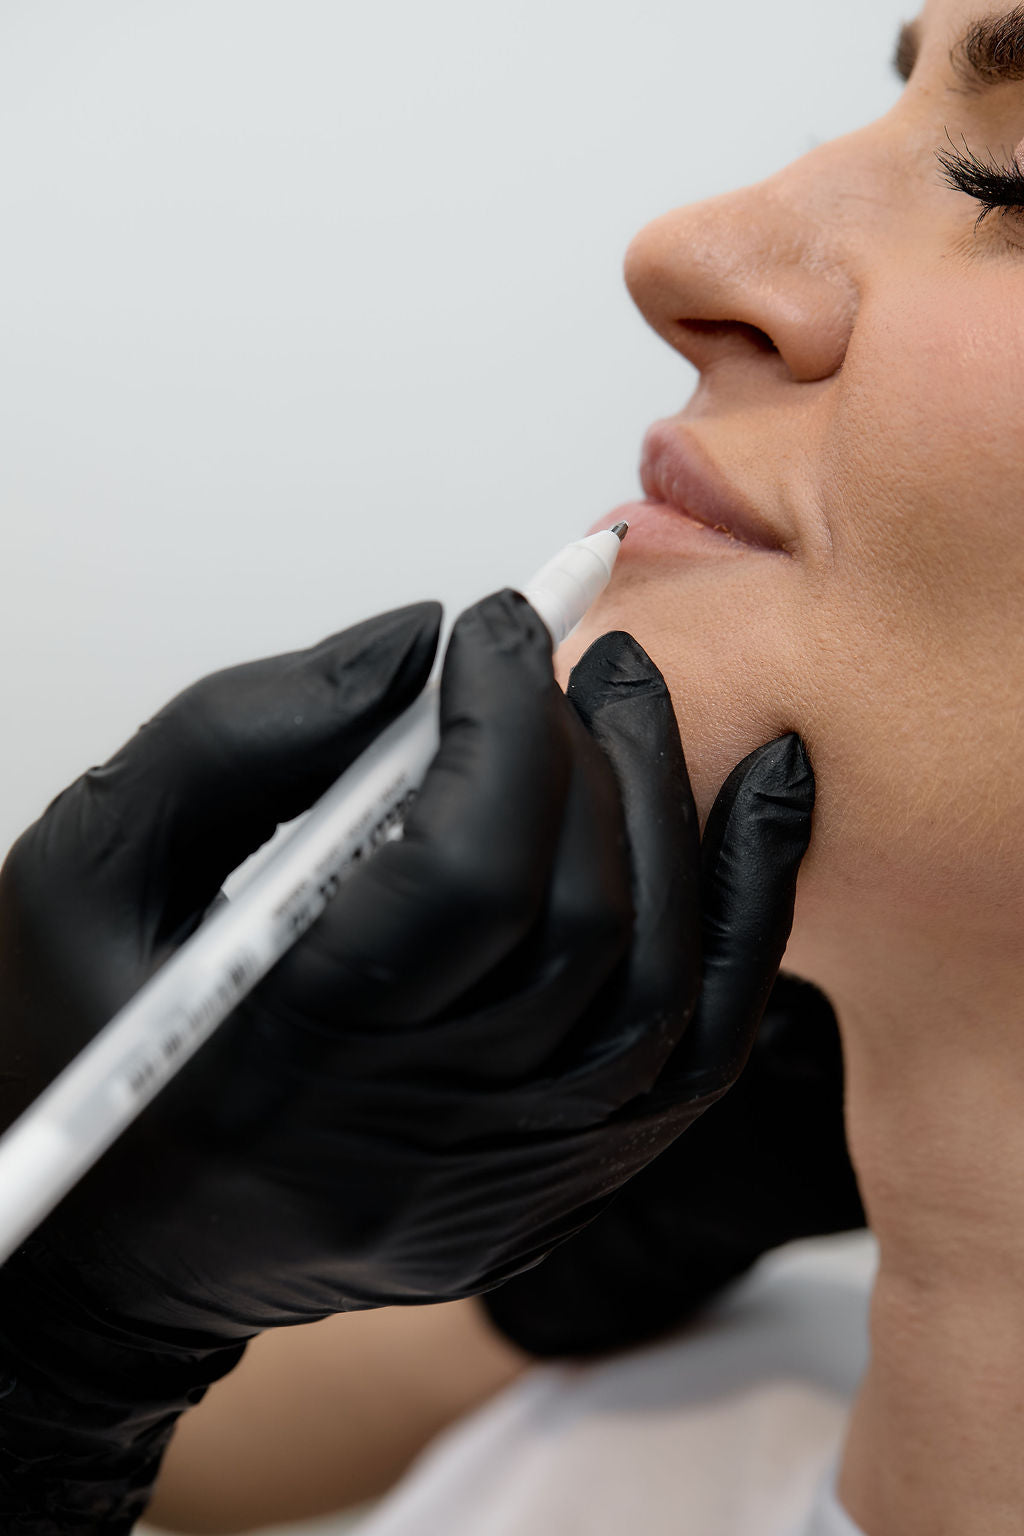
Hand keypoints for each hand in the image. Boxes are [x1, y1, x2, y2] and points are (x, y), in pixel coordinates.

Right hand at [0, 590, 812, 1530]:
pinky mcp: (558, 1190)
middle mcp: (415, 1143)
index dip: (505, 727)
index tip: (496, 629)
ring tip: (632, 709)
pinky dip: (741, 918)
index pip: (466, 878)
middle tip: (571, 658)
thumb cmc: (82, 1047)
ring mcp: (505, 1185)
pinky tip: (753, 808)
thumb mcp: (94, 865)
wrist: (116, 1251)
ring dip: (670, 815)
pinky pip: (699, 1052)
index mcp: (279, 1064)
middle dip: (592, 754)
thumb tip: (415, 643)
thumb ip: (239, 734)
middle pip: (582, 919)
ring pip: (664, 984)